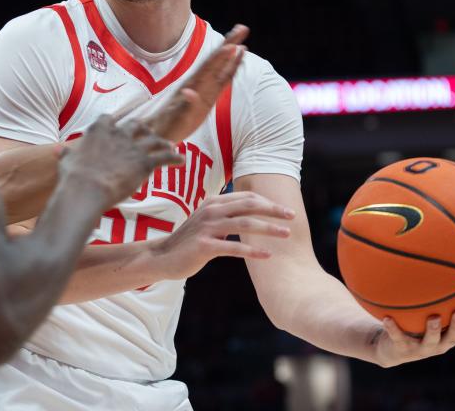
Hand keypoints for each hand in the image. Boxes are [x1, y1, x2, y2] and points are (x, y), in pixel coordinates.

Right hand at [62, 116, 183, 208]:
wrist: (86, 189)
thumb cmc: (73, 177)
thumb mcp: (66, 162)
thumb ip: (65, 154)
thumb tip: (56, 151)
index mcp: (98, 130)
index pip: (108, 119)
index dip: (113, 123)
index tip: (115, 126)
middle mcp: (118, 134)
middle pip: (136, 125)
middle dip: (143, 129)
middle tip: (147, 133)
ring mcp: (133, 147)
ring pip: (154, 139)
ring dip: (162, 142)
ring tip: (169, 145)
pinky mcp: (145, 162)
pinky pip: (165, 157)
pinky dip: (174, 158)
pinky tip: (180, 161)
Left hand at [147, 24, 247, 142]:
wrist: (160, 131)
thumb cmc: (168, 125)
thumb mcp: (178, 117)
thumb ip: (186, 105)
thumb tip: (190, 92)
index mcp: (193, 85)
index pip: (210, 66)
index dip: (221, 56)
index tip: (233, 44)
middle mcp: (199, 83)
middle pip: (217, 60)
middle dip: (229, 44)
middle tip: (243, 27)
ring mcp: (204, 89)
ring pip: (221, 68)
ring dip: (232, 55)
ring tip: (243, 42)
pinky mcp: (207, 97)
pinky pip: (222, 80)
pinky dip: (230, 70)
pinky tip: (236, 60)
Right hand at [153, 191, 295, 279]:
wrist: (162, 257)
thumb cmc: (189, 241)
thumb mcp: (206, 222)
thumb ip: (224, 214)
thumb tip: (249, 212)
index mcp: (213, 202)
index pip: (246, 197)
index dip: (267, 202)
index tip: (284, 210)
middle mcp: (210, 211)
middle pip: (248, 205)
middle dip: (273, 210)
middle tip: (292, 216)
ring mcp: (207, 228)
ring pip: (245, 224)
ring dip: (269, 228)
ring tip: (287, 234)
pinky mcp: (204, 246)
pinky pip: (234, 247)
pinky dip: (253, 250)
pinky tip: (268, 255)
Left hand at [374, 302, 454, 366]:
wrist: (391, 348)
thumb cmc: (415, 325)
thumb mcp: (428, 311)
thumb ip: (439, 297)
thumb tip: (446, 262)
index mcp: (450, 335)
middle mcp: (441, 344)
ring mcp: (422, 349)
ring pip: (431, 341)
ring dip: (433, 330)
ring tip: (433, 318)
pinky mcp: (402, 349)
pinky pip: (398, 337)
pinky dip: (393, 328)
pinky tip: (387, 317)